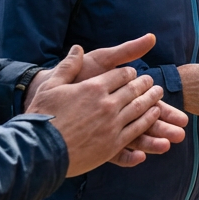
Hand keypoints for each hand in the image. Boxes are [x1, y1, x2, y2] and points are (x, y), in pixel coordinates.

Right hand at [25, 45, 172, 176]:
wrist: (40, 150)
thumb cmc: (43, 116)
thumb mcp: (52, 86)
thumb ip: (68, 66)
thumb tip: (76, 48)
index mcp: (94, 88)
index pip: (120, 75)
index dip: (129, 73)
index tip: (134, 72)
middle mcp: (107, 105)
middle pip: (134, 91)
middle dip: (145, 84)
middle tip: (152, 81)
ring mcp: (112, 126)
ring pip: (139, 109)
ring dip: (152, 100)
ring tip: (158, 95)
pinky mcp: (112, 145)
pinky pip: (136, 130)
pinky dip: (147, 120)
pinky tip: (153, 116)